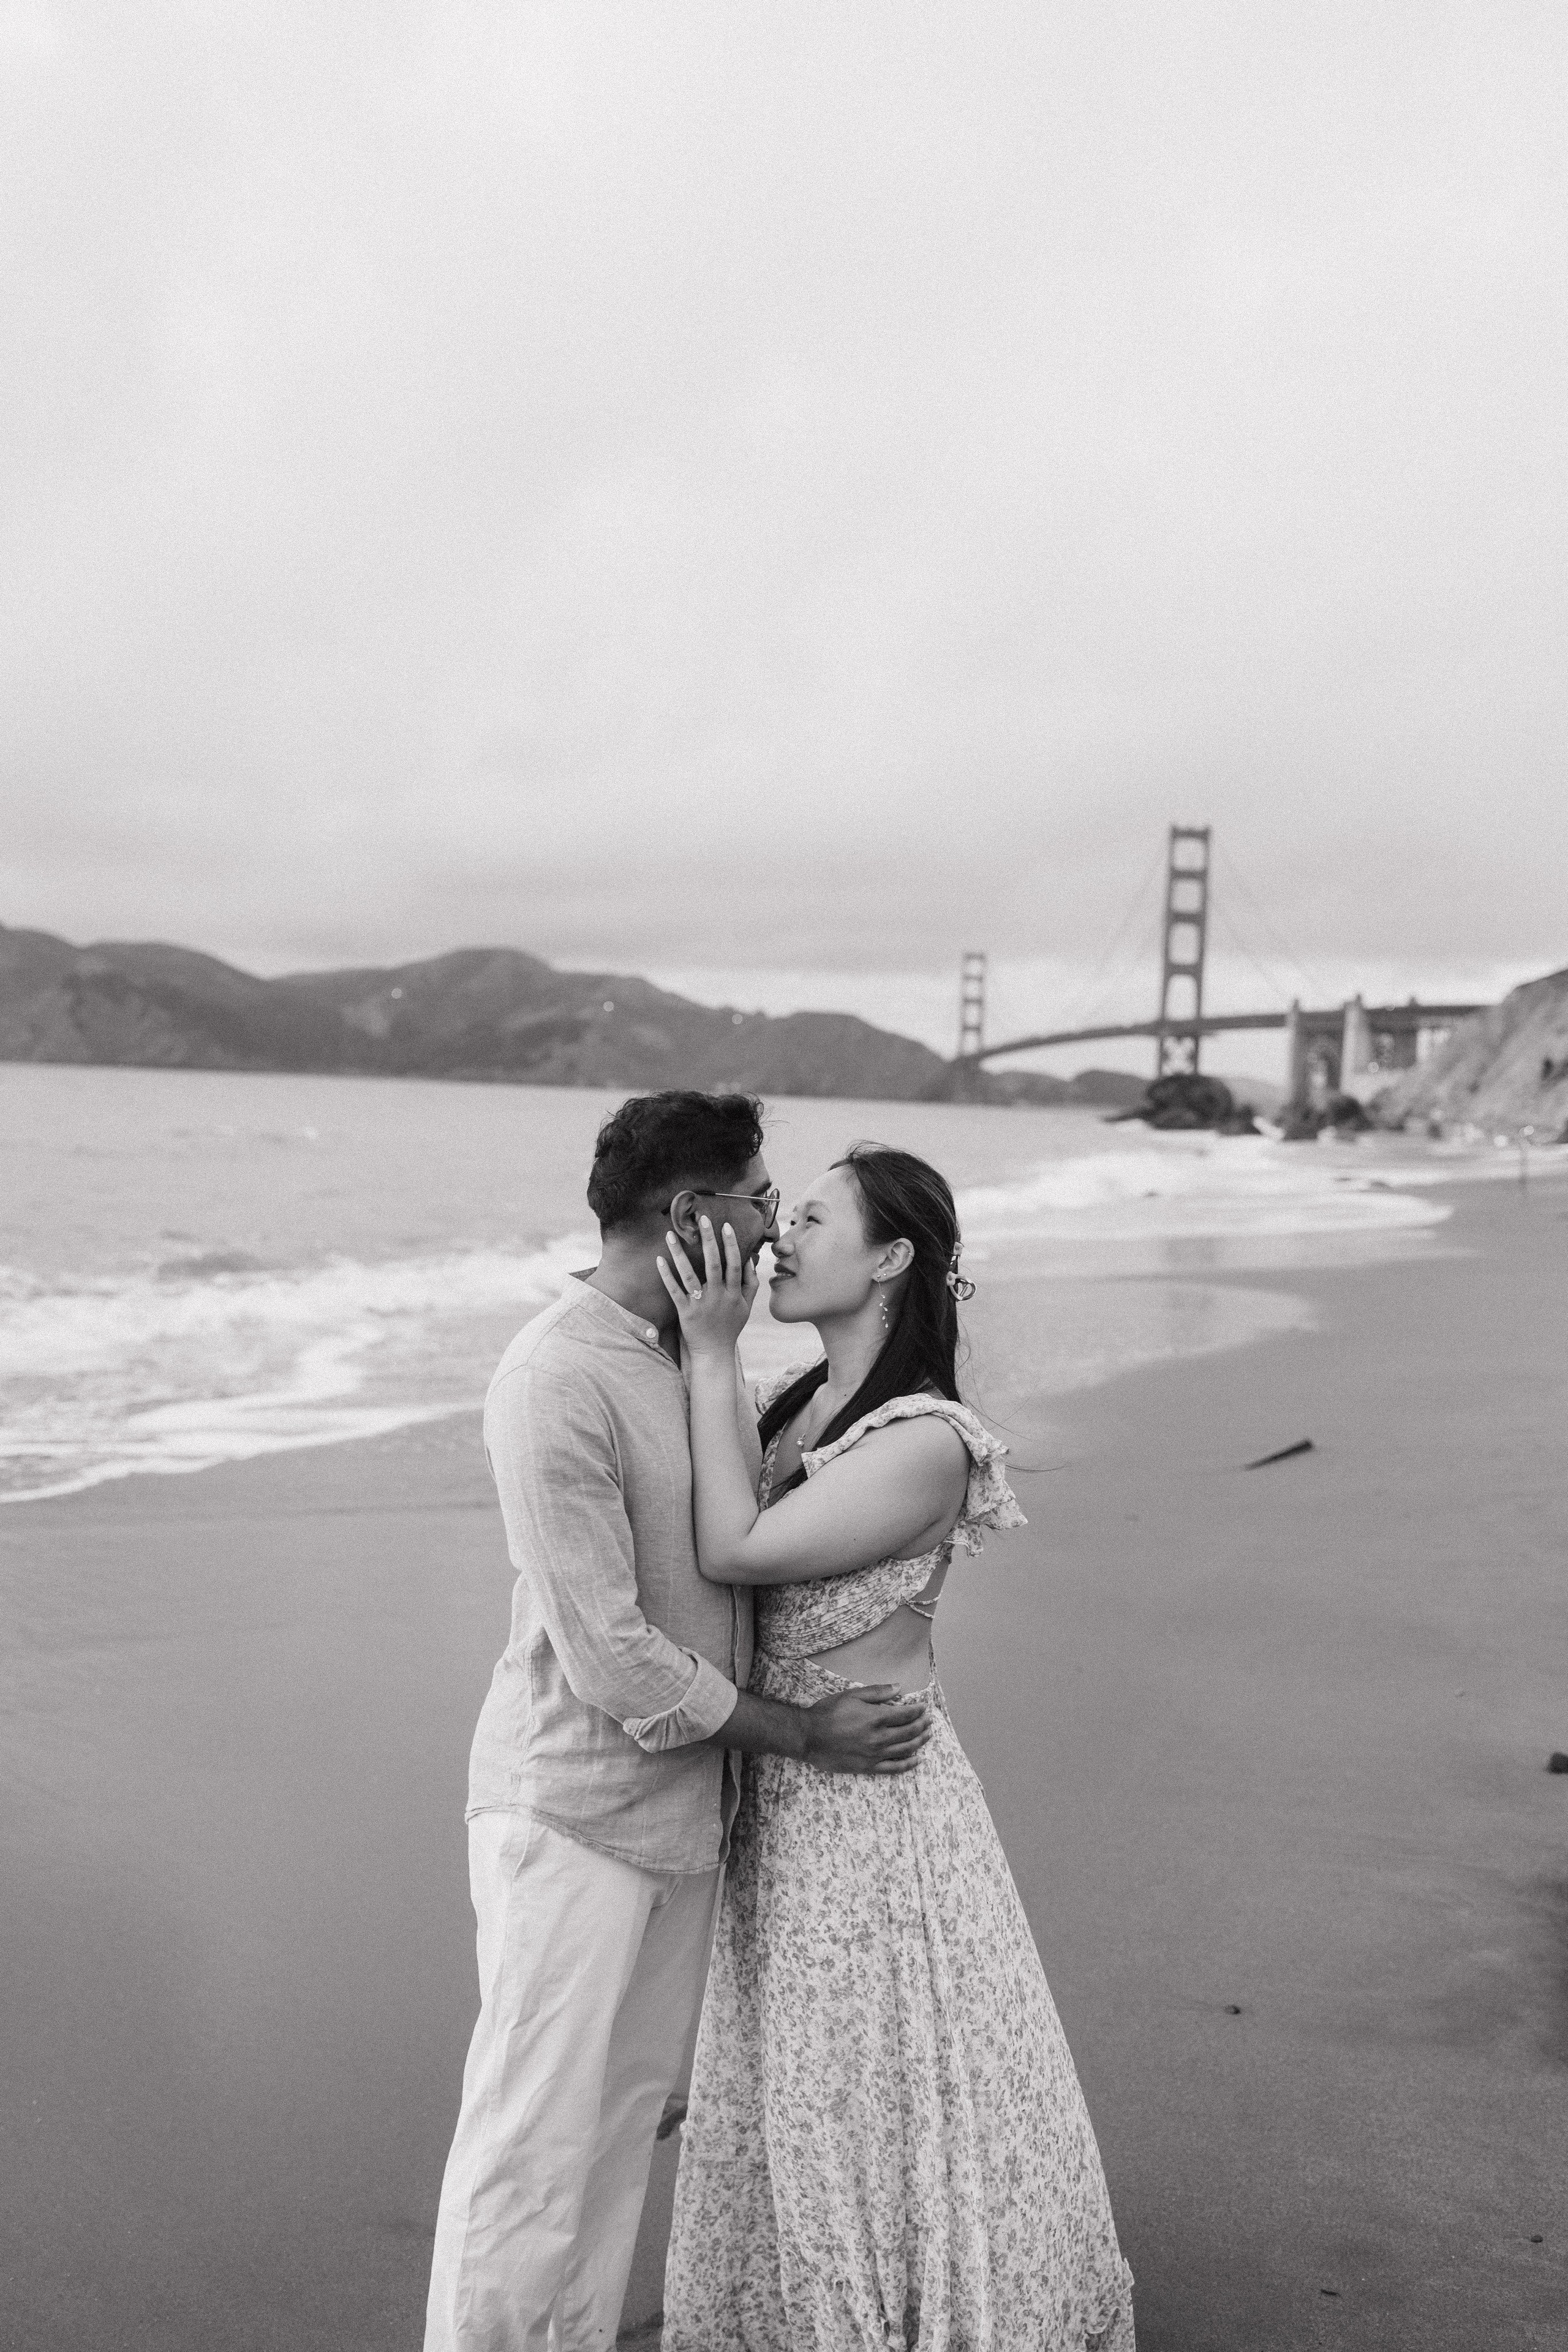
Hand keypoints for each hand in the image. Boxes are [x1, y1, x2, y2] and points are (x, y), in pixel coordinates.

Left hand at [656, 1216, 756, 1359]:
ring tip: (671, 1234)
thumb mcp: (746, 1306)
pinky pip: (674, 1291)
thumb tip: (750, 1259)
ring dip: (679, 1253)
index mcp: (734, 1293)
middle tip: (702, 1219)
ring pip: (689, 1275)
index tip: (725, 1226)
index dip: (731, 1245)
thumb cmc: (730, 1327)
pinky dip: (667, 1276)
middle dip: (708, 1240)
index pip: (734, 1264)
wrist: (714, 1353)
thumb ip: (750, 1283)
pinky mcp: (685, 1312)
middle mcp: (718, 1297)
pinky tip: (659, 1260)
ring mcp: (701, 1304)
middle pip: (713, 1264)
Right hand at [801, 1686, 933, 1775]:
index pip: (906, 1714)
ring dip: (920, 1742)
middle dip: (922, 1725)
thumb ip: (878, 1692)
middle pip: (909, 1732)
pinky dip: (908, 1764)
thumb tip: (899, 1687)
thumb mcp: (852, 1695)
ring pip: (906, 1750)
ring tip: (927, 1736)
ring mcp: (875, 1754)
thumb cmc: (829, 1713)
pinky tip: (917, 1760)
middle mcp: (879, 1738)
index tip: (924, 1707)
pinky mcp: (868, 1767)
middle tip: (929, 1721)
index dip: (918, 1710)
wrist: (810, 1737)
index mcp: (876, 1718)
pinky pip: (894, 1768)